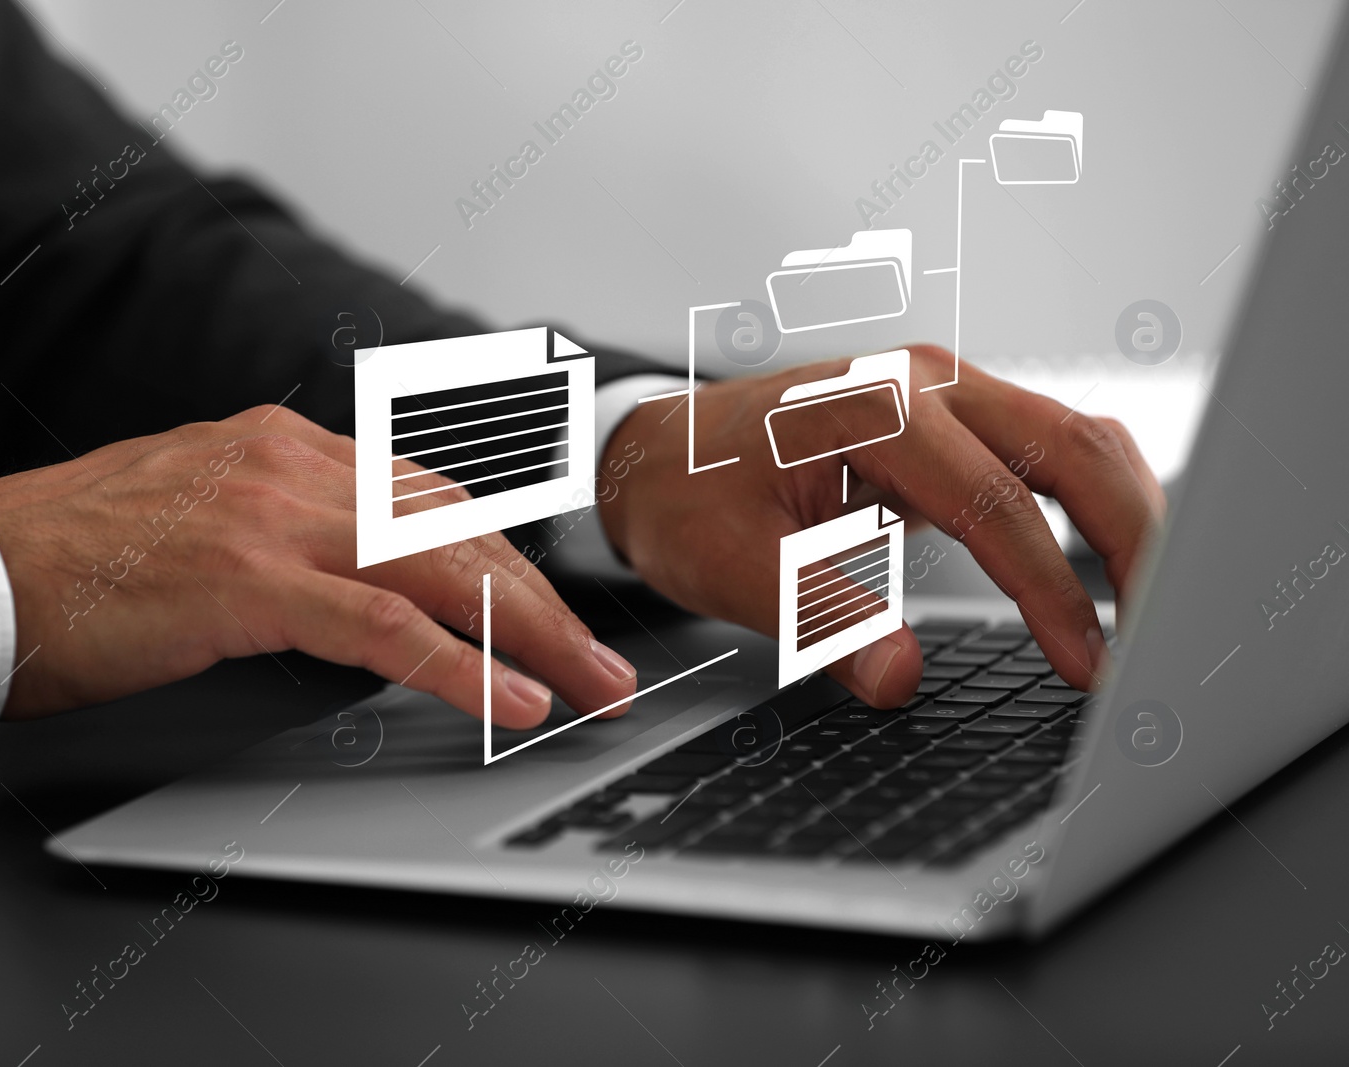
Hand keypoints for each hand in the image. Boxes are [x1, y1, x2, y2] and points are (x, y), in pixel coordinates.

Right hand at [0, 406, 637, 726]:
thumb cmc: (80, 561)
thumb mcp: (207, 520)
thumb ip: (292, 532)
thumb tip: (368, 582)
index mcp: (286, 447)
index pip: (434, 497)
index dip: (510, 557)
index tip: (557, 608)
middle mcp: (292, 464)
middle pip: (459, 529)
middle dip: (545, 601)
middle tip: (606, 662)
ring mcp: (272, 515)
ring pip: (441, 567)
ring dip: (530, 635)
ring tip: (590, 689)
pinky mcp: (245, 578)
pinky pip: (381, 624)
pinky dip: (458, 666)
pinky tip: (510, 702)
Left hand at [597, 345, 1163, 706]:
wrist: (652, 454)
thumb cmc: (683, 497)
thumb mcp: (726, 565)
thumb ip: (815, 617)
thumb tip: (899, 678)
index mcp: (868, 407)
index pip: (994, 501)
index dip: (1049, 589)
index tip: (1086, 664)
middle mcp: (922, 384)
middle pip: (1073, 445)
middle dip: (1134, 540)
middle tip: (1162, 638)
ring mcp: (944, 395)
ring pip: (1077, 439)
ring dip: (1127, 517)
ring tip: (1154, 610)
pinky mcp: (952, 422)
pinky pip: (1049, 452)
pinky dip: (1094, 506)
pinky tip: (1107, 568)